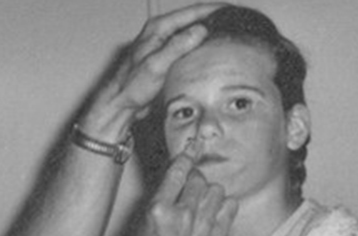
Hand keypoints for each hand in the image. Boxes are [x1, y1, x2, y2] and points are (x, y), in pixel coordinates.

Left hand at [82, 3, 223, 135]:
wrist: (120, 104)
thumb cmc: (131, 86)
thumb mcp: (156, 65)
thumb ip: (177, 46)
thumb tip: (200, 30)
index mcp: (158, 28)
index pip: (192, 12)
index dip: (214, 10)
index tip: (234, 12)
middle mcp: (161, 33)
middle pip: (194, 20)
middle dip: (215, 20)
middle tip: (237, 24)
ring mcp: (164, 45)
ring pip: (192, 34)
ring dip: (209, 34)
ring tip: (231, 35)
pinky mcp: (166, 58)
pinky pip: (188, 48)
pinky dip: (201, 48)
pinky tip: (213, 54)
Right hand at [140, 144, 236, 235]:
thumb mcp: (144, 226)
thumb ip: (160, 202)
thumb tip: (175, 181)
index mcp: (159, 210)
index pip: (177, 172)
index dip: (186, 157)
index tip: (193, 147)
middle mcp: (183, 215)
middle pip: (198, 179)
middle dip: (195, 181)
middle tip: (190, 191)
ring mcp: (204, 225)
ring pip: (216, 189)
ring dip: (209, 194)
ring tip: (202, 205)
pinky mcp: (220, 234)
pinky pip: (230, 205)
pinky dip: (224, 206)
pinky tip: (215, 215)